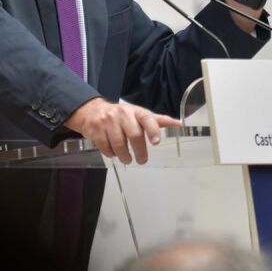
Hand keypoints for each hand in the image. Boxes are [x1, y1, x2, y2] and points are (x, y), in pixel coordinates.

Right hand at [64, 98, 181, 164]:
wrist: (93, 111)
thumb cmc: (122, 115)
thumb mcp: (139, 115)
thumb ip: (157, 121)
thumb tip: (178, 124)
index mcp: (135, 111)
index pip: (146, 118)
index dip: (152, 129)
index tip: (156, 142)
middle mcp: (122, 114)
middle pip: (134, 135)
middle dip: (140, 151)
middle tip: (142, 160)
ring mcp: (108, 122)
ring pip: (119, 144)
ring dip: (125, 156)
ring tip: (127, 159)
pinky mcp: (96, 130)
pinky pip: (105, 147)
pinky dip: (111, 154)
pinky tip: (113, 153)